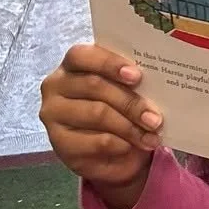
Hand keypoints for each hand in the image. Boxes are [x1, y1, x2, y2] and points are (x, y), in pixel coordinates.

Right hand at [40, 43, 162, 208]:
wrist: (112, 152)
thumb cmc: (120, 109)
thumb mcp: (126, 91)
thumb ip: (132, 81)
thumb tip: (156, 81)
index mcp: (73, 64)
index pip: (82, 55)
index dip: (109, 63)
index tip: (137, 76)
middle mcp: (56, 86)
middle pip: (95, 86)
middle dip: (130, 102)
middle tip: (155, 118)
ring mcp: (53, 115)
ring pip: (97, 114)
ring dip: (129, 126)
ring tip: (151, 135)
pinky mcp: (58, 142)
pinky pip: (93, 141)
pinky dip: (118, 144)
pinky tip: (132, 146)